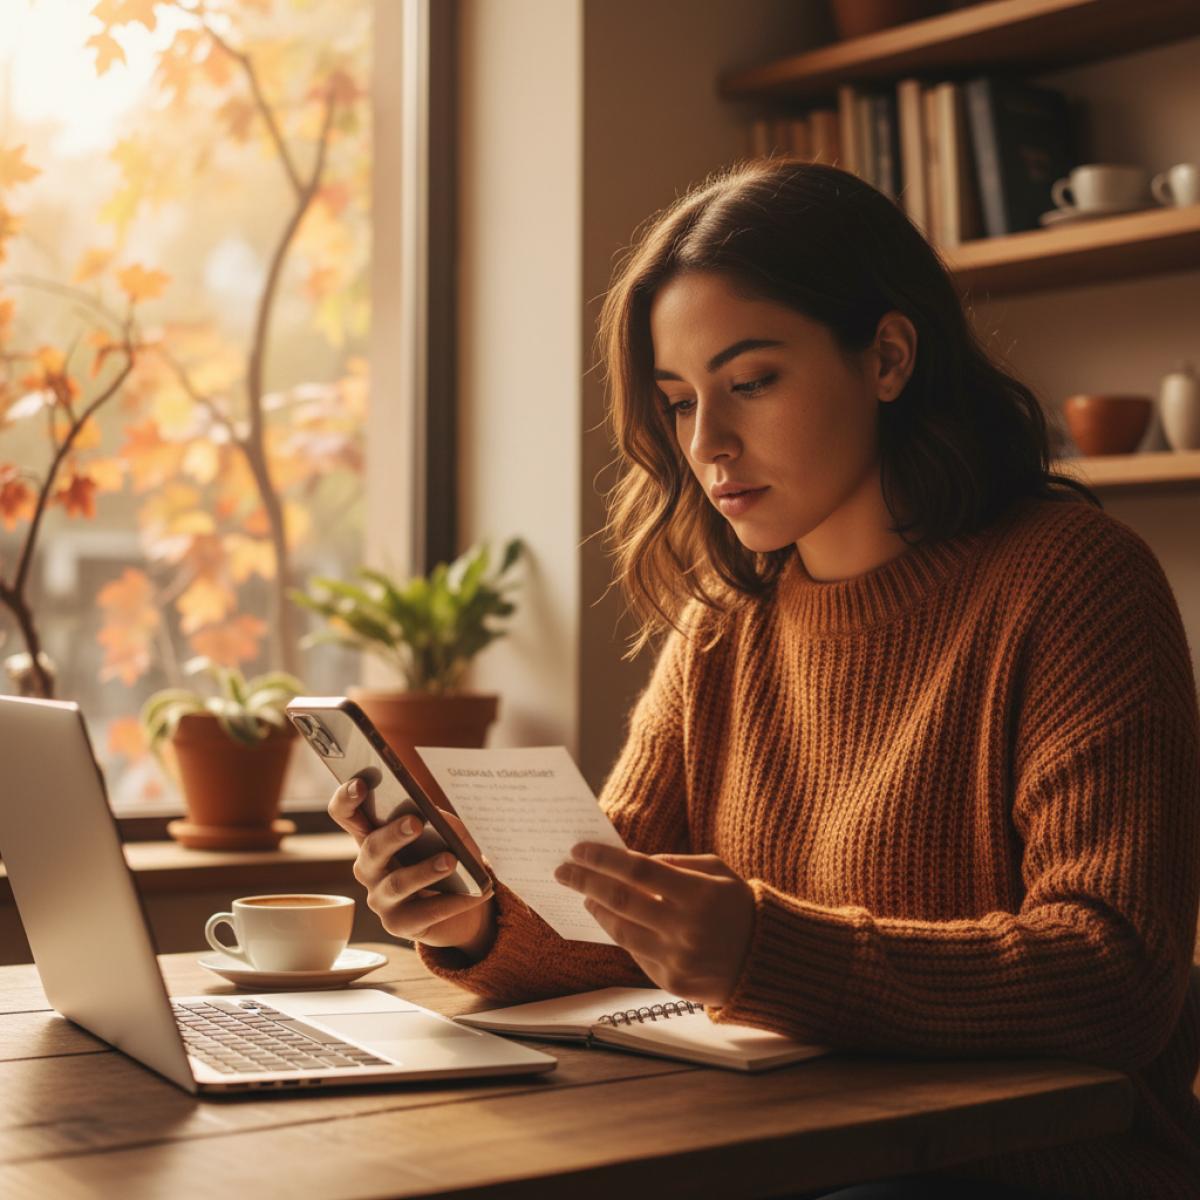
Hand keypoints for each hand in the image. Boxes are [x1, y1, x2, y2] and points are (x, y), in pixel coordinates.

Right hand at [328, 778, 495, 954]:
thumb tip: (435, 819)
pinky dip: (451, 903)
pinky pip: (424, 914)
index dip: (347, 798)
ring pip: (397, 883)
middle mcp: (369, 867)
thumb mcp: (445, 830)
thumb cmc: (446, 852)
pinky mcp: (399, 925)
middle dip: (393, 834)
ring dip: (425, 870)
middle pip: (371, 847)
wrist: (462, 900)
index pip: (345, 813)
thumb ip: (438, 821)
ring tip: (451, 859)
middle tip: (416, 822)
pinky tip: (473, 894)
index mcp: (372, 835)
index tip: (361, 783)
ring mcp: (380, 898)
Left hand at [554, 844, 754, 1005]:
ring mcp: (675, 959)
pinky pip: (633, 952)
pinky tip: (609, 918)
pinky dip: (618, 932)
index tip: (578, 849)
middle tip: (562, 870)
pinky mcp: (669, 982)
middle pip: (620, 900)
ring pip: (619, 930)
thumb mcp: (718, 873)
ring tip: (584, 893)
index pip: (638, 869)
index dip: (603, 858)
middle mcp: (684, 928)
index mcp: (699, 894)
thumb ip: (676, 863)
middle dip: (585, 881)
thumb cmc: (739, 908)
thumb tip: (631, 862)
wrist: (764, 964)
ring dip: (596, 908)